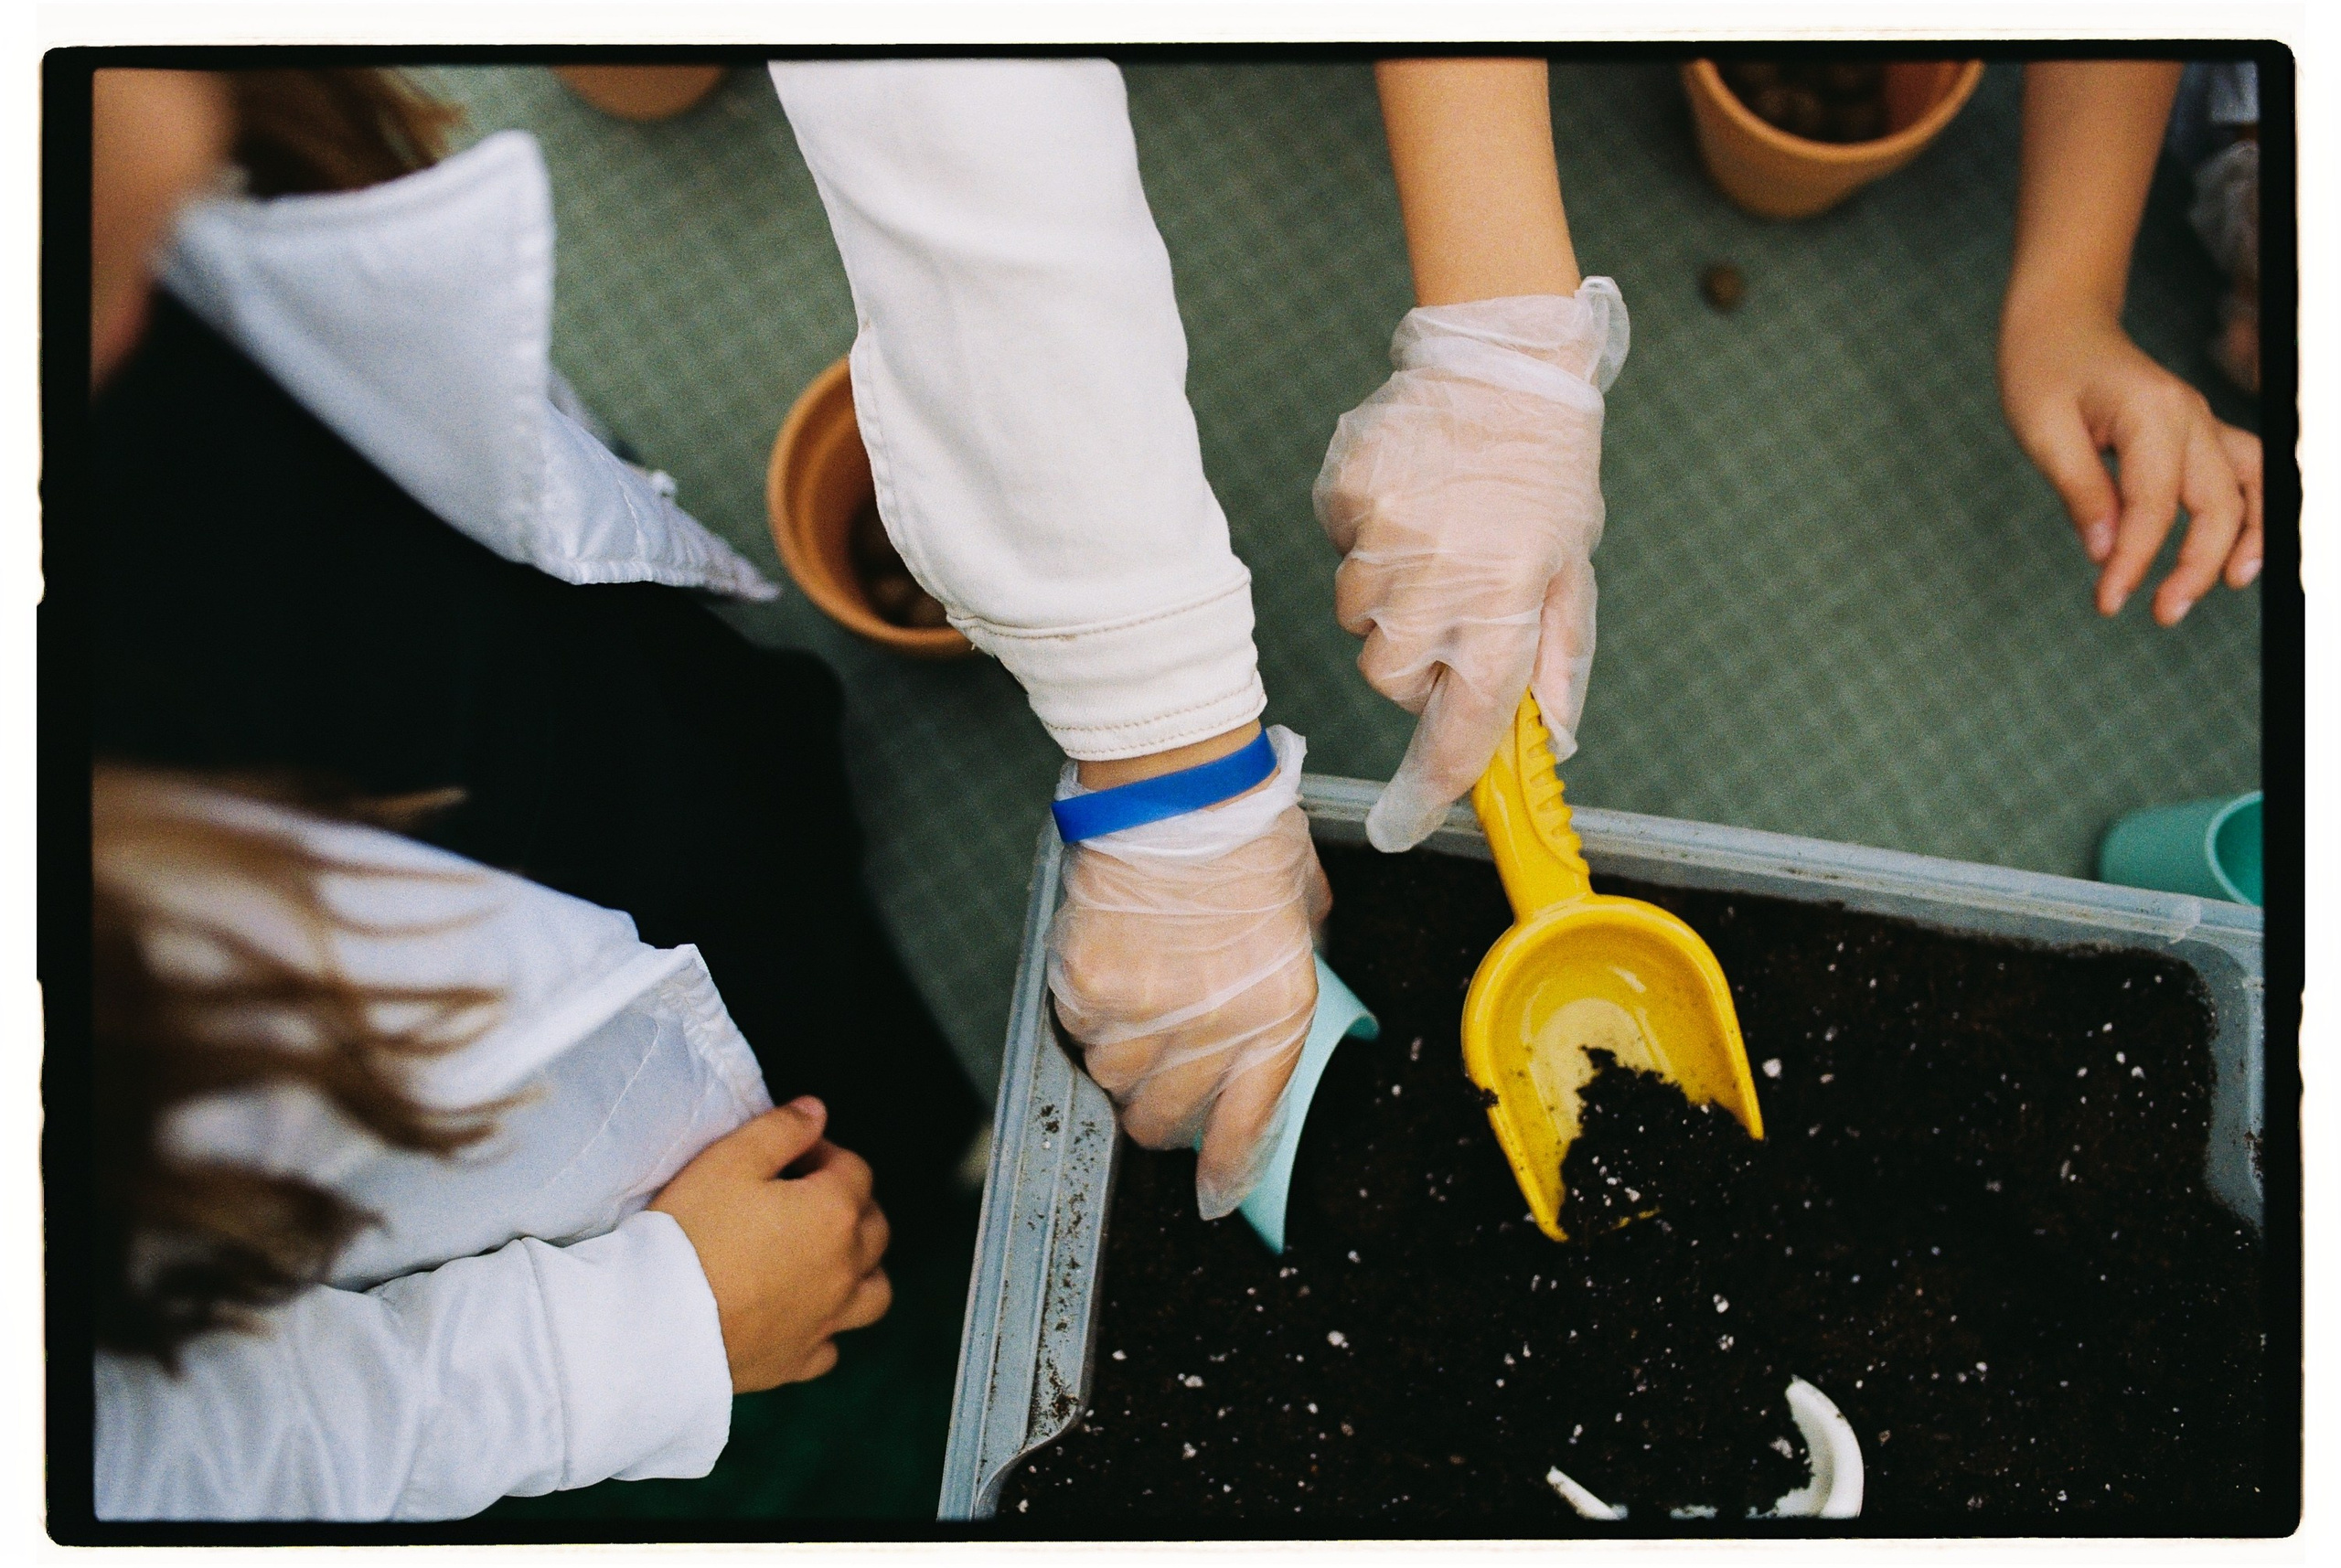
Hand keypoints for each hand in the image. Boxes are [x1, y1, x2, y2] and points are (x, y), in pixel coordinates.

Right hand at [649, 1097, 890, 1391]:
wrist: (654, 1323)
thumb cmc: (690, 1233)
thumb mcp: (728, 1160)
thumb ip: (781, 1129)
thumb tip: (817, 1112)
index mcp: (834, 1213)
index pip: (854, 1170)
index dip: (825, 1153)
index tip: (794, 1155)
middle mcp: (845, 1269)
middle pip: (874, 1227)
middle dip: (850, 1203)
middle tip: (807, 1197)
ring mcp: (826, 1321)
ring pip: (873, 1291)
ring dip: (861, 1269)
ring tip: (824, 1257)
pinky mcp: (798, 1363)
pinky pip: (831, 1345)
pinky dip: (826, 1327)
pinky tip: (800, 1316)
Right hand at [1047, 731, 1328, 1219]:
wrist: (1178, 784)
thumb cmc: (1244, 833)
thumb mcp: (1303, 910)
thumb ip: (1294, 966)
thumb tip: (1281, 999)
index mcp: (1277, 1010)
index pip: (1246, 1124)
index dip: (1225, 1170)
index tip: (1215, 1193)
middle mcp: (1212, 1026)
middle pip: (1166, 1120)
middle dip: (1164, 1114)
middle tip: (1165, 1079)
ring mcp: (1144, 1011)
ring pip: (1114, 1080)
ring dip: (1123, 1061)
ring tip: (1137, 1010)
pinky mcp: (1088, 985)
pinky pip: (1078, 1033)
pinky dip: (1088, 1019)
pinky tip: (1108, 976)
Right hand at [1314, 283, 1625, 851]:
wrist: (1503, 358)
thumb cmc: (1546, 464)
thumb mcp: (1571, 565)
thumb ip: (1554, 655)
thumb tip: (1546, 737)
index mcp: (1508, 598)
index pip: (1465, 719)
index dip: (1439, 776)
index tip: (1417, 816)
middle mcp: (1442, 575)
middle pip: (1389, 677)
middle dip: (1413, 666)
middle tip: (1449, 615)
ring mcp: (1386, 534)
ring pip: (1357, 616)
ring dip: (1389, 598)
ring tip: (1434, 540)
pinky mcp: (1348, 495)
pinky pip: (1341, 549)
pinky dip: (1367, 539)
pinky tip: (1409, 500)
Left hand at [1999, 296, 2262, 626]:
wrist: (2061, 327)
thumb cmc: (2043, 372)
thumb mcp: (2041, 429)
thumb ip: (2079, 489)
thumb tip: (2105, 552)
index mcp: (2150, 411)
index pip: (2153, 503)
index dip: (2135, 560)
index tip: (2108, 603)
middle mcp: (2191, 414)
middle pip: (2216, 502)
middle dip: (2194, 565)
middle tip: (2159, 614)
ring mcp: (2203, 422)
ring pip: (2248, 487)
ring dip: (2241, 541)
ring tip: (2220, 587)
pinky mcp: (2201, 434)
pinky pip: (2247, 474)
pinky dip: (2253, 513)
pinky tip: (2238, 554)